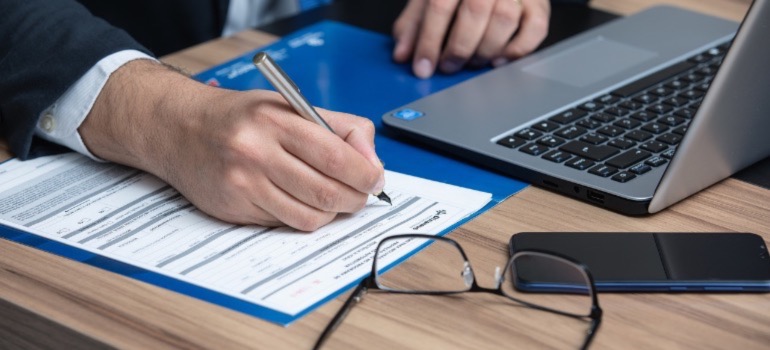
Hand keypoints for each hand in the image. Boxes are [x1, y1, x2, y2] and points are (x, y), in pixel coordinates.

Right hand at [80, 60, 384, 230]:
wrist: (179, 128)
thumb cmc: (242, 117)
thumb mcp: (291, 106)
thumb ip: (338, 128)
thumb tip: (372, 162)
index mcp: (275, 121)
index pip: (335, 157)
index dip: (365, 174)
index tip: (375, 179)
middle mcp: (256, 152)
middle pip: (326, 192)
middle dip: (354, 199)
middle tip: (360, 194)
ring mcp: (243, 184)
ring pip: (308, 216)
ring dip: (331, 213)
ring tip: (333, 199)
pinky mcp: (233, 208)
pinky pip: (284, 223)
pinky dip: (303, 217)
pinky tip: (301, 202)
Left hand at [393, 0, 550, 77]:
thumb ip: (413, 24)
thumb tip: (402, 55)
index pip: (439, 5)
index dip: (428, 40)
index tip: (422, 67)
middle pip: (475, 11)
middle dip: (458, 47)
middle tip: (448, 67)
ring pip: (505, 19)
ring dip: (484, 49)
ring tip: (471, 61)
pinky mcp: (539, 5)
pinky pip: (535, 29)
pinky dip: (516, 50)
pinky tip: (498, 59)